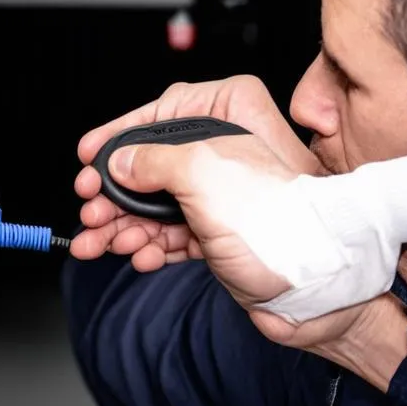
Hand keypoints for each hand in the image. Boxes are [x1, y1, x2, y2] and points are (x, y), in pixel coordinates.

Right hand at [87, 131, 382, 354]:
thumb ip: (153, 161)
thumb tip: (119, 161)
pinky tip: (137, 255)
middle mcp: (227, 150)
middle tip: (89, 207)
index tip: (90, 153)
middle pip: (149, 163)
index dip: (120, 134)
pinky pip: (169, 233)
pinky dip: (147, 245)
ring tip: (97, 242)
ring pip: (152, 203)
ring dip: (121, 224)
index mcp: (234, 115)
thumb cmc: (285, 225)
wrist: (317, 294)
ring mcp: (220, 194)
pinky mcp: (218, 232)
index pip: (163, 111)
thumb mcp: (205, 175)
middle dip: (113, 192)